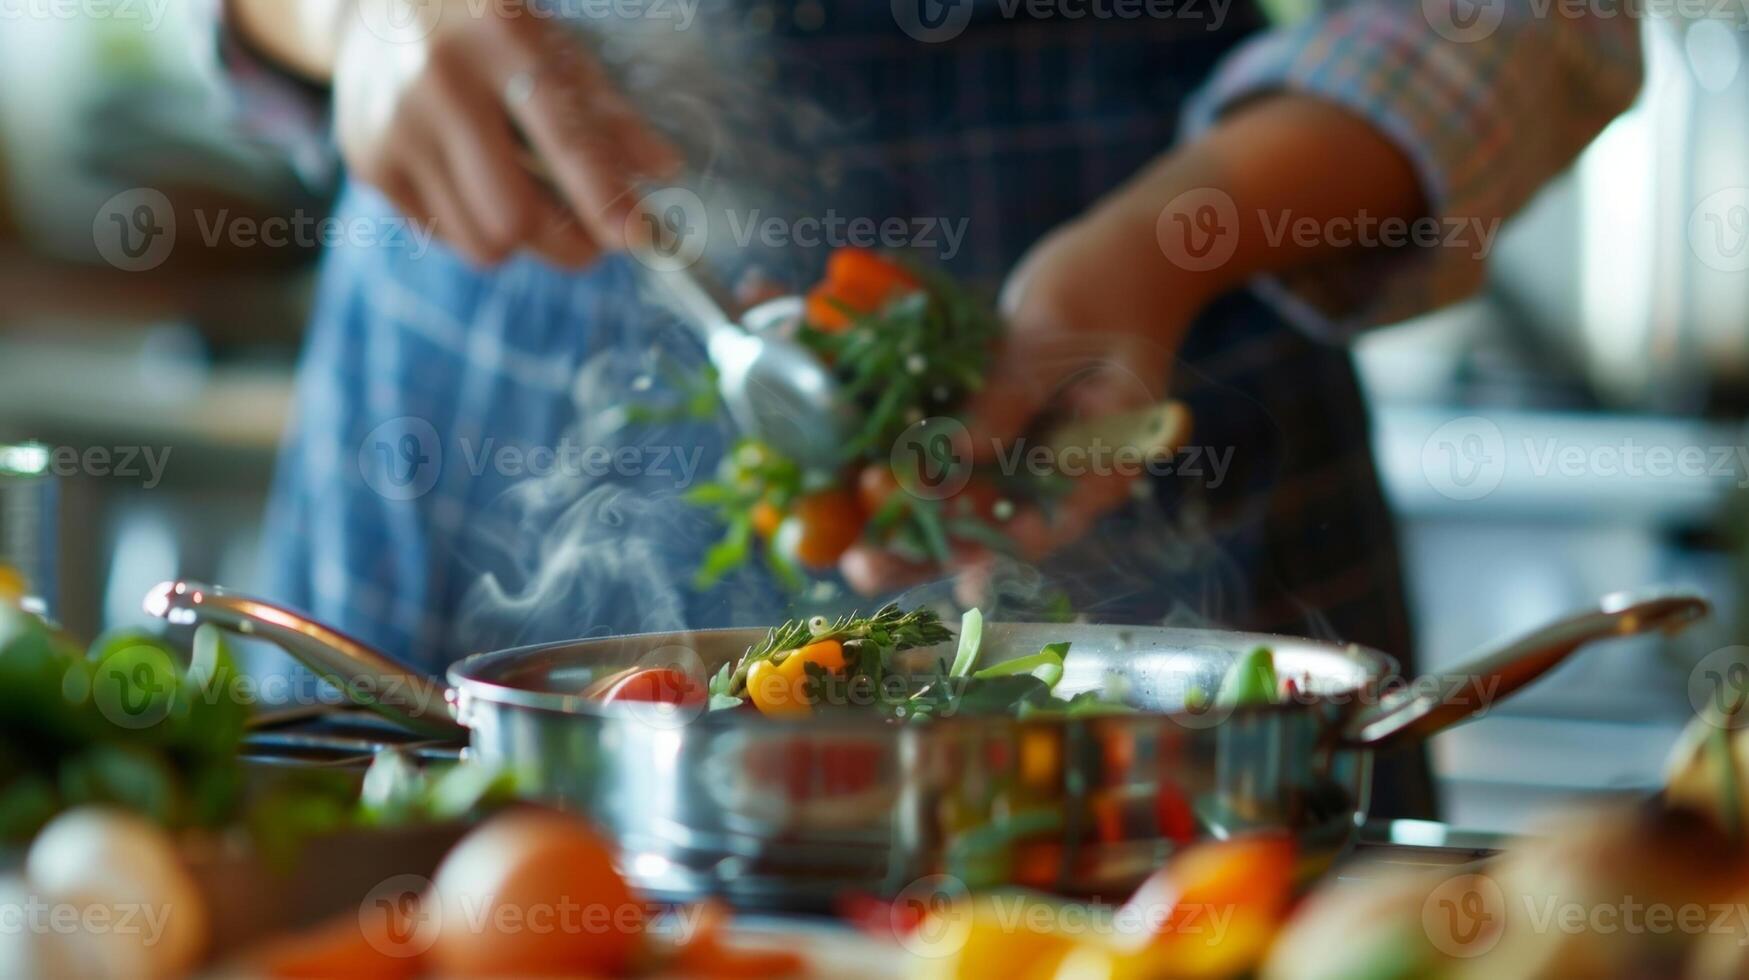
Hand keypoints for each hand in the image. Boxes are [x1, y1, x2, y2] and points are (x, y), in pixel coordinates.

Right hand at [333, 0, 679, 266]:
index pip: (562, 136)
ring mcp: (395, 126)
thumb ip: (606, 110)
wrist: (372, 4)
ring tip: (526, 201)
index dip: (603, 197)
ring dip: (520, 242)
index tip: (639, 237)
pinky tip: (472, 180)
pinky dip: (473, 226)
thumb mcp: (550, 44)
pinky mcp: (368, 162)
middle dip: (565, 243)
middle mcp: (440, 83)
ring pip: (479, 242)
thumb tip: (666, 171)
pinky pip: (443, 235)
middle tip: (590, 239)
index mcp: (500, 40)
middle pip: (513, 217)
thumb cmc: (485, 27)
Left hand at [840, 205, 1212, 601]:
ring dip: (909, 527)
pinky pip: (953, 466)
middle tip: (864, 567)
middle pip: (995, 532)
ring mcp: (1028, 454)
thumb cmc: (1106, 283)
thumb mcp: (1051, 335)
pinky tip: (855, 493)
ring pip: (966, 507)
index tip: (937, 559)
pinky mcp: (999, 429)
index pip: (1047, 525)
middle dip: (928, 553)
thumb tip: (954, 455)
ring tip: (848, 551)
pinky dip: (910, 478)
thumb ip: (1008, 397)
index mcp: (1101, 462)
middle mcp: (1062, 474)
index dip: (989, 549)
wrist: (1127, 251)